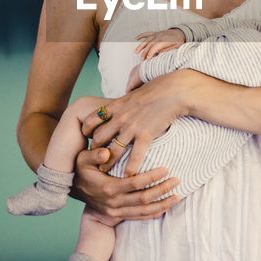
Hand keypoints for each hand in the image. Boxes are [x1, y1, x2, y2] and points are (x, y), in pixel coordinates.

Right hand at [71, 147, 180, 221]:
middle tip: (177, 180)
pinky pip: (140, 218)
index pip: (135, 184)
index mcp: (108, 188)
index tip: (166, 169)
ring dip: (163, 204)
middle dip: (163, 190)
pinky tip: (166, 207)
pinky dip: (154, 214)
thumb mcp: (82, 159)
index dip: (152, 177)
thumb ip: (94, 154)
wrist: (73, 191)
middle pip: (144, 199)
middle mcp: (114, 202)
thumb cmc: (82, 170)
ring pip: (144, 211)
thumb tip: (106, 152)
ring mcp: (117, 212)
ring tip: (178, 195)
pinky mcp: (118, 217)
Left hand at [82, 69, 196, 176]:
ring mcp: (132, 127)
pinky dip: (130, 167)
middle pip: (99, 137)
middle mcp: (120, 118)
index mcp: (116, 106)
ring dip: (108, 162)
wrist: (173, 91)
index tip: (88, 136)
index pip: (91, 120)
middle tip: (94, 156)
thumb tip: (129, 86)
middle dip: (95, 148)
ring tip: (105, 171)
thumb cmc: (158, 86)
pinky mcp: (145, 135)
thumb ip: (130, 86)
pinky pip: (135, 155)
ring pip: (113, 150)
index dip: (86, 130)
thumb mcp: (138, 84)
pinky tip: (128, 176)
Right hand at [134, 28, 185, 58]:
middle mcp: (159, 36)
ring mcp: (156, 34)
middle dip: (144, 52)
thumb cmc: (179, 41)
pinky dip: (141, 35)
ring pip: (146, 40)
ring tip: (136, 52)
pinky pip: (147, 33)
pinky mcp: (155, 33)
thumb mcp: (177, 47)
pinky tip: (136, 38)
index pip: (155, 47)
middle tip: (142, 59)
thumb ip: (168, 50)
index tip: (148, 58)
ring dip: (141, 46)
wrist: (181, 33)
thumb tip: (159, 53)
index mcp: (164, 40)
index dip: (151, 53)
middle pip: (149, 45)